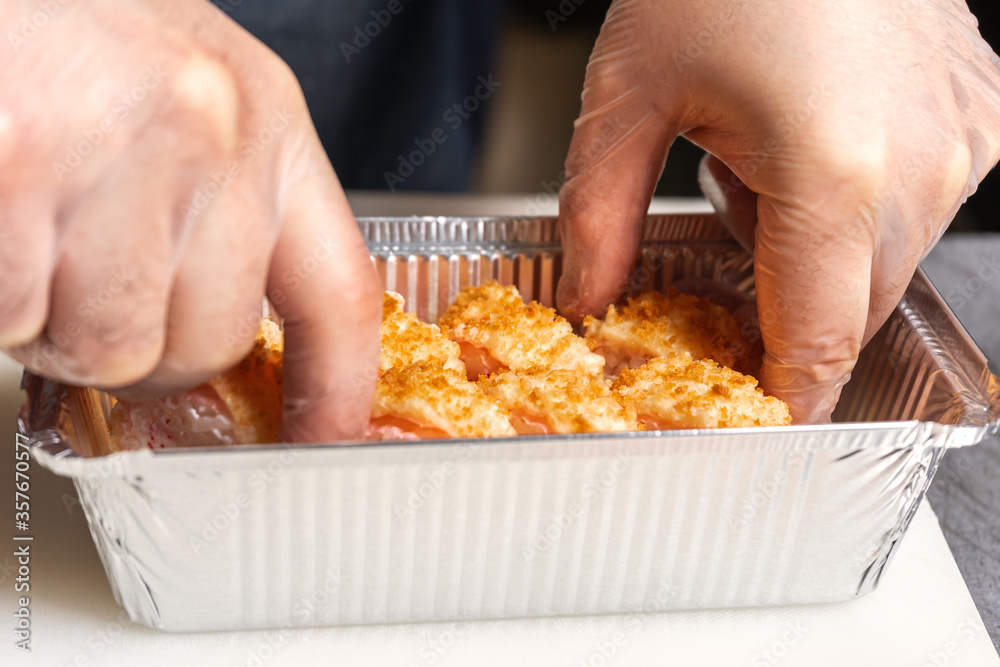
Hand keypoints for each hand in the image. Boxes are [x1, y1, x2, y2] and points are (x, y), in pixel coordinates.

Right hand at [0, 0, 380, 440]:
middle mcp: (212, 133)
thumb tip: (221, 337)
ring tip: (30, 237)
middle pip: (206, 346)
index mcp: (270, 123)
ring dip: (52, 323)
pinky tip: (1, 223)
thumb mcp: (193, 99)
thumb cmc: (73, 30)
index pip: (337, 292)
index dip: (334, 388)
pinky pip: (16, 314)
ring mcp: (116, 149)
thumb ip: (224, 214)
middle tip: (83, 278)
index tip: (321, 437)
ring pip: (107, 348)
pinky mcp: (16, 166)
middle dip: (135, 344)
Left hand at [556, 0, 999, 421]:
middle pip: (852, 307)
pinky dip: (856, 205)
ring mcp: (963, 139)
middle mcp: (920, 168)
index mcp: (834, 177)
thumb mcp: (628, 93)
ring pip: (885, 258)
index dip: (790, 397)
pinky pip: (916, 203)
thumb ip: (602, 211)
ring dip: (815, 249)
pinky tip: (805, 142)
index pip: (819, 341)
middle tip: (719, 266)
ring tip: (753, 164)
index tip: (760, 424)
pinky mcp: (978, 112)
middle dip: (786, 312)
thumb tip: (592, 295)